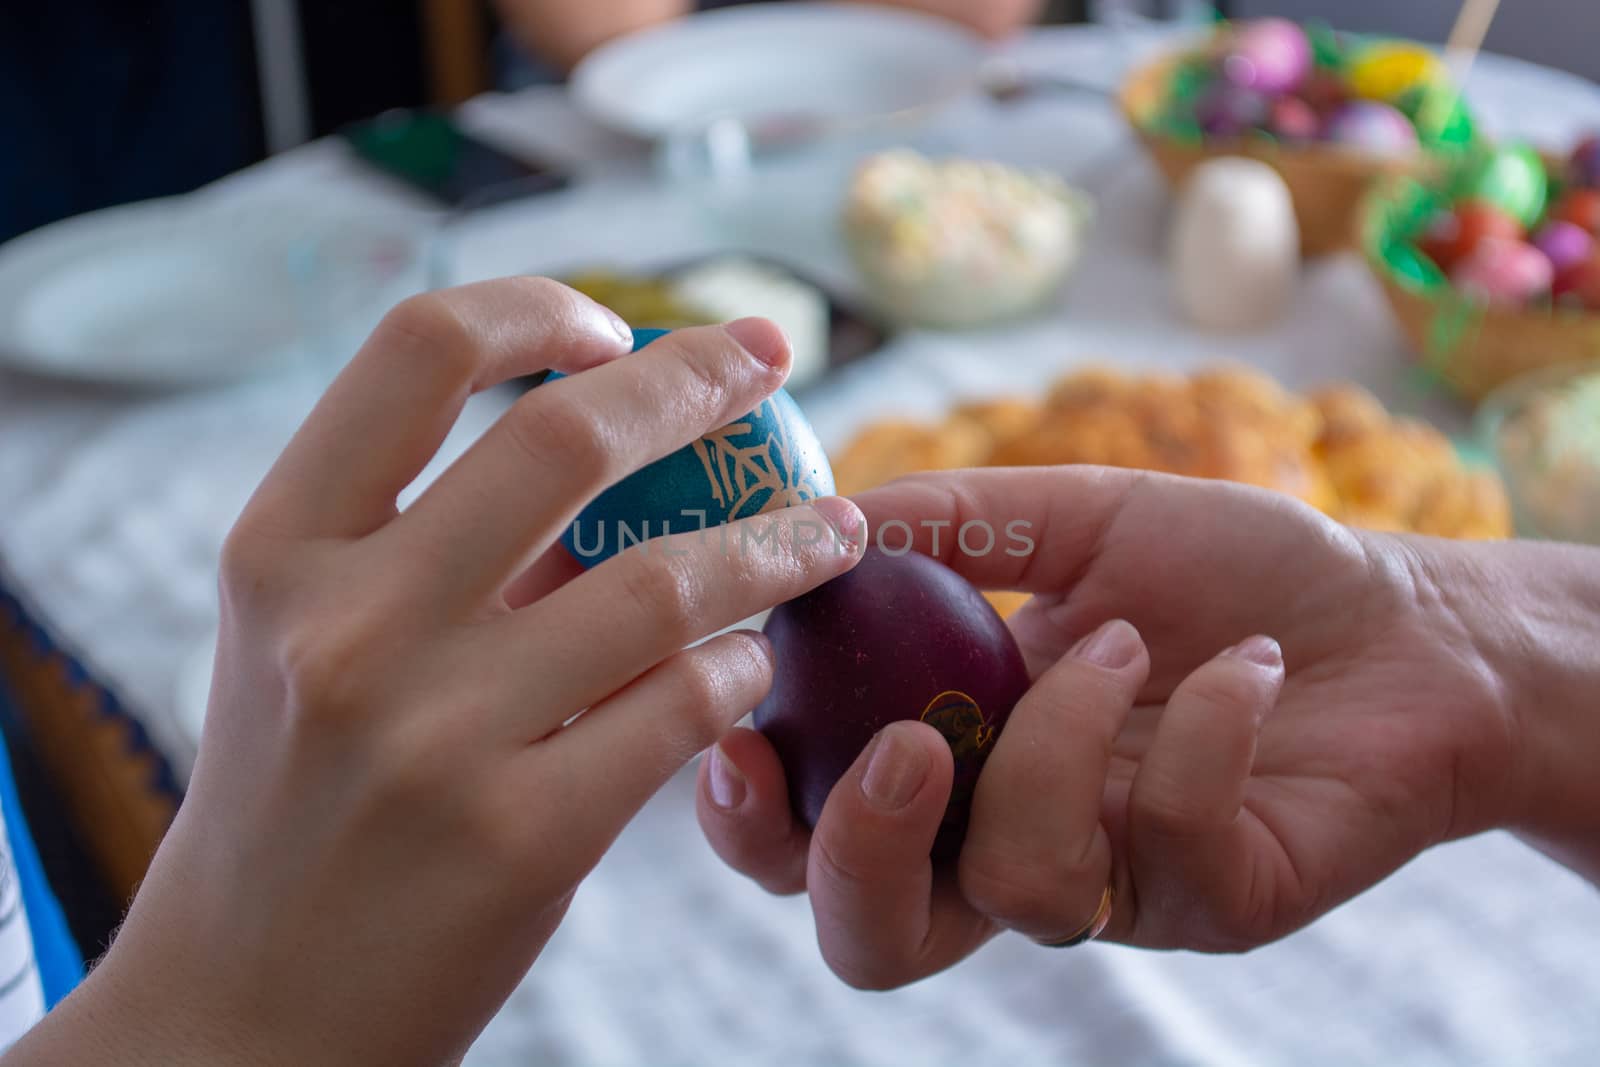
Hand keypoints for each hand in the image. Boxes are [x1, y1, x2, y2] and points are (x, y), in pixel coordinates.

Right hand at [15, 280, 862, 1065]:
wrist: (250, 1009)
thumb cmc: (299, 802)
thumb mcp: (315, 647)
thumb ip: (443, 546)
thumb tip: (620, 435)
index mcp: (279, 550)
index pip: (416, 347)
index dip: (537, 306)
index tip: (616, 323)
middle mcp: (343, 626)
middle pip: (564, 433)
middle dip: (697, 376)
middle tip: (773, 358)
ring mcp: (431, 736)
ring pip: (659, 581)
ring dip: (773, 544)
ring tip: (830, 532)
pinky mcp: (519, 839)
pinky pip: (682, 710)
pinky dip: (741, 672)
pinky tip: (754, 669)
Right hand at [698, 466, 1527, 987]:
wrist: (1405, 622)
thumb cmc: (1235, 572)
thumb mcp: (1085, 516)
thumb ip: (956, 522)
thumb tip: (829, 521)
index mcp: (956, 756)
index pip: (814, 828)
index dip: (753, 814)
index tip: (742, 728)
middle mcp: (1014, 837)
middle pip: (875, 936)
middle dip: (857, 851)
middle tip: (911, 745)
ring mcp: (1116, 884)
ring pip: (1017, 892)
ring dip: (1057, 743)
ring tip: (1123, 644)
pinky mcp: (1218, 901)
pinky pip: (1167, 845)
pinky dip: (1205, 728)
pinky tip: (1254, 663)